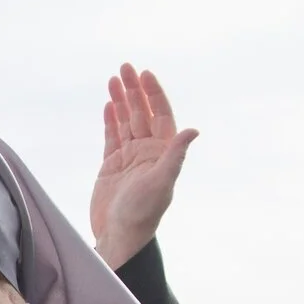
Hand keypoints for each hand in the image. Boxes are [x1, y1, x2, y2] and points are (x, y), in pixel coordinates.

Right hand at [90, 63, 198, 268]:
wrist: (119, 236)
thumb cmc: (142, 214)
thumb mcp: (161, 183)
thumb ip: (176, 155)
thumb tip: (194, 130)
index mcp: (163, 153)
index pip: (160, 115)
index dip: (154, 93)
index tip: (145, 74)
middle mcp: (148, 152)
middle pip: (142, 113)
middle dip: (134, 89)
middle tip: (125, 67)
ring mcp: (129, 157)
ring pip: (126, 121)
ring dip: (121, 100)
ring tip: (113, 78)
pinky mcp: (111, 166)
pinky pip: (112, 136)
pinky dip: (111, 120)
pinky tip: (109, 105)